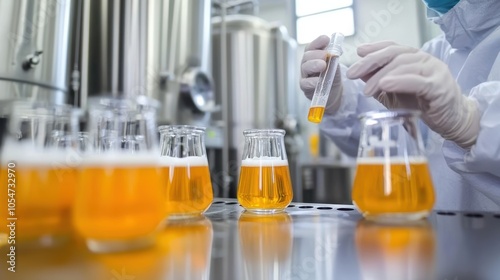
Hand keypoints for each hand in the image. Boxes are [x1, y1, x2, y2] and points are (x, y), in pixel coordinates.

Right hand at [300, 35, 342, 114]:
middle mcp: (307, 63)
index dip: (317, 42)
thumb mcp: (335, 65)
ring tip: (323, 65)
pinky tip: (318, 80)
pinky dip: (312, 81)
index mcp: (313, 56)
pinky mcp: (305, 87)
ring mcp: (305, 75)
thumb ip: (334, 58)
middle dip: (316, 54)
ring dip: (314, 65)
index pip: (312, 46)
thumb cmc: (332, 76)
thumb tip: (335, 51)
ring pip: (305, 67)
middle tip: (325, 55)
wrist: (333, 92)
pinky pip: (305, 83)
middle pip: (307, 55)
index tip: (326, 39)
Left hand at [346, 41, 480, 147]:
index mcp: (414, 58)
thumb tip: (359, 72)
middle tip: (352, 74)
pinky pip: (417, 81)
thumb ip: (379, 82)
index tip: (357, 52)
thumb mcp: (394, 93)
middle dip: (370, 62)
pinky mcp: (439, 86)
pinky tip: (385, 85)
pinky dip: (399, 82)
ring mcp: (434, 71)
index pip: (392, 47)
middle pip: (394, 54)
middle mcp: (424, 59)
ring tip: (367, 90)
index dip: (374, 47)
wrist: (451, 119)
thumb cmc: (422, 105)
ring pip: (404, 66)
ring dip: (381, 77)